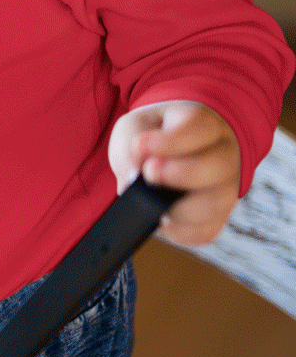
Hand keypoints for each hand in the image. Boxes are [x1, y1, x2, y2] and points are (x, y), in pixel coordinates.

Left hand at [108, 100, 240, 245]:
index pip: (198, 129)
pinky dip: (178, 230)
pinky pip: (205, 231)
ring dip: (178, 209)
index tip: (140, 146)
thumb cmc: (154, 135)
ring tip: (153, 203)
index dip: (169, 141)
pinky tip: (161, 218)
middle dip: (180, 174)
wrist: (169, 150)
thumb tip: (132, 180)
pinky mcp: (217, 217)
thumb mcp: (136, 128)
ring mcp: (225, 188)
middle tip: (149, 173)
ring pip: (216, 204)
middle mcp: (224, 155)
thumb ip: (130, 149)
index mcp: (205, 124)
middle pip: (217, 167)